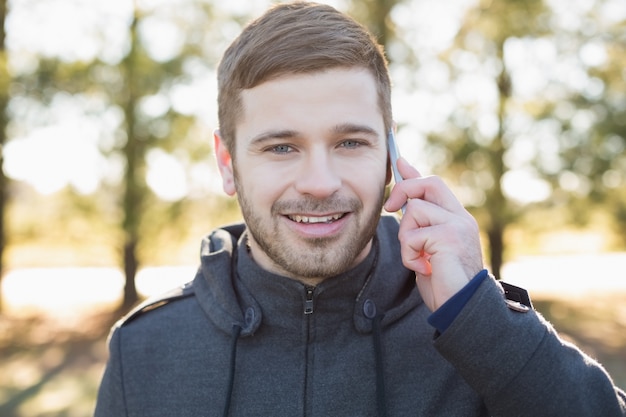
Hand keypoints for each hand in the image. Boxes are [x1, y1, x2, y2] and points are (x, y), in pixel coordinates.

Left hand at [384, 157, 483, 311]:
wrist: (462, 307)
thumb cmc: (443, 282)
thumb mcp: (427, 249)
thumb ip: (420, 227)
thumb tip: (402, 207)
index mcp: (455, 219)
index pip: (434, 186)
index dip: (413, 172)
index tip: (398, 160)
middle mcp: (459, 217)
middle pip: (428, 183)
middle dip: (403, 189)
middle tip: (391, 207)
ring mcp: (456, 226)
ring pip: (414, 211)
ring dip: (406, 238)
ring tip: (420, 258)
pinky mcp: (449, 238)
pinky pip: (412, 236)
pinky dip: (409, 255)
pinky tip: (423, 268)